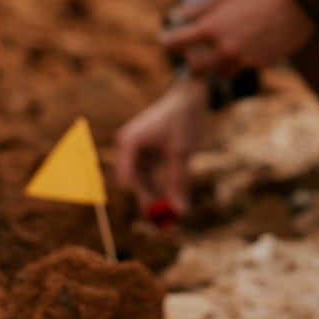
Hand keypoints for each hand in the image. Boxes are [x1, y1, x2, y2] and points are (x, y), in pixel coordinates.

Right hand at [114, 76, 208, 212]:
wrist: (190, 96)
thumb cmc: (184, 120)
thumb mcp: (182, 153)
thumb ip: (178, 182)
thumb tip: (180, 211)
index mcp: (130, 143)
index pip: (127, 178)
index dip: (141, 197)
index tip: (156, 215)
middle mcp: (128, 145)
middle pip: (133, 181)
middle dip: (147, 199)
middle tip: (163, 221)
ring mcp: (135, 147)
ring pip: (142, 179)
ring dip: (154, 193)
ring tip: (171, 212)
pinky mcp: (145, 149)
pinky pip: (148, 172)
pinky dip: (158, 183)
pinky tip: (170, 196)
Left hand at [161, 0, 314, 76]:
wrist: (298, 1)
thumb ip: (202, 9)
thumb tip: (180, 14)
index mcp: (212, 28)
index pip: (176, 43)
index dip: (170, 43)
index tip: (170, 42)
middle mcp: (225, 48)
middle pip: (195, 68)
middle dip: (192, 61)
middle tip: (195, 53)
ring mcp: (244, 59)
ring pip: (220, 73)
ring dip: (217, 65)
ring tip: (222, 52)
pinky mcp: (261, 64)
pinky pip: (244, 67)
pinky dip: (241, 61)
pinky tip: (247, 46)